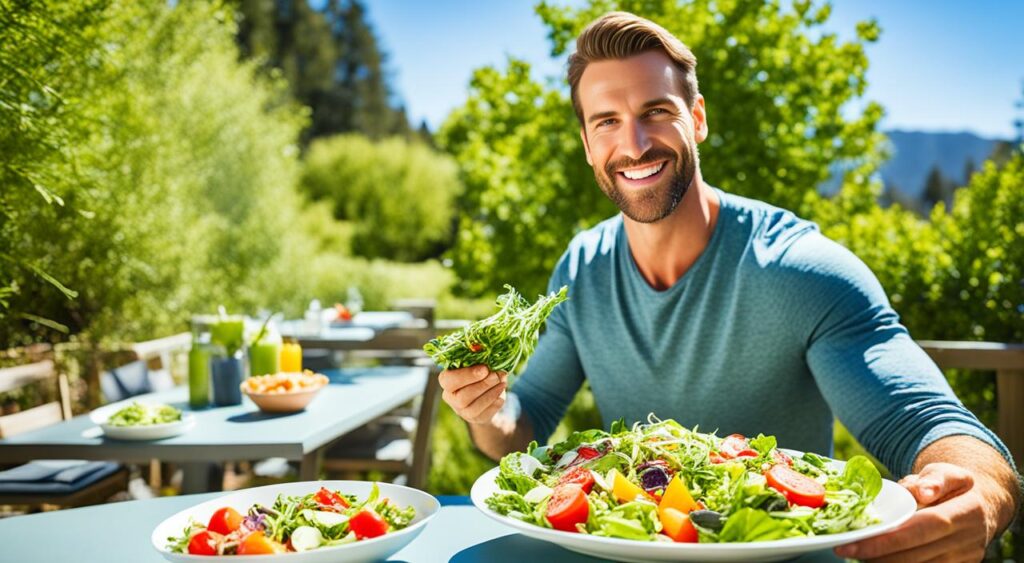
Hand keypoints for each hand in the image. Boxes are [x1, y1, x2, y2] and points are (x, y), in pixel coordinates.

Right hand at [438, 365, 507, 424]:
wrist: (486, 391)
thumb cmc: (479, 372)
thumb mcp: (479, 364)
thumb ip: (481, 361)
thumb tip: (491, 360)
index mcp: (446, 380)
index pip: (448, 380)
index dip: (466, 375)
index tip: (485, 369)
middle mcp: (450, 397)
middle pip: (462, 397)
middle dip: (482, 385)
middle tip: (496, 376)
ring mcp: (461, 411)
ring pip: (473, 408)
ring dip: (491, 395)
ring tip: (502, 384)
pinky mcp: (474, 418)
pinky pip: (484, 414)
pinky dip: (495, 404)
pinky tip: (501, 396)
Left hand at [834, 462, 996, 561]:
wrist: (981, 505)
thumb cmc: (954, 486)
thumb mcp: (947, 472)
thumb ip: (935, 478)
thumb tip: (922, 492)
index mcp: (967, 511)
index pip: (925, 527)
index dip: (891, 538)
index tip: (859, 540)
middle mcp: (969, 540)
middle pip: (918, 553)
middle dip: (879, 553)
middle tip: (846, 549)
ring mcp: (964, 558)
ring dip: (885, 562)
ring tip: (856, 552)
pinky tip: (875, 558)